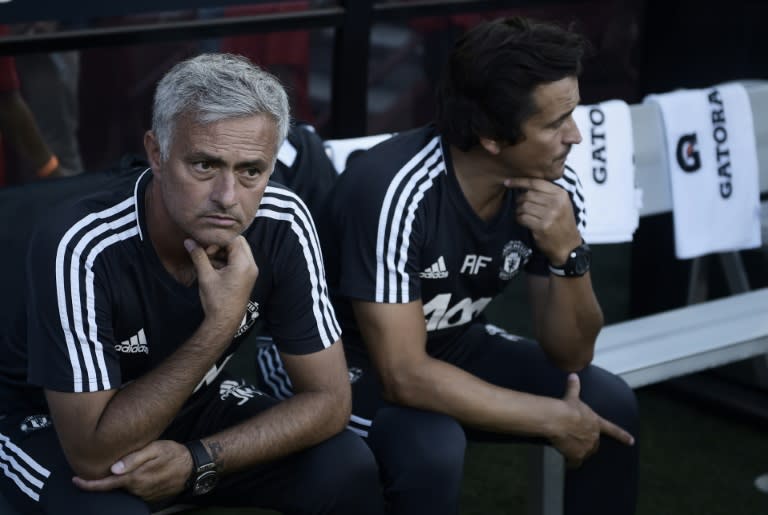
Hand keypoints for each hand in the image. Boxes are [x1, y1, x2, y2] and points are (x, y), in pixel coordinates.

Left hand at [72, 440, 191, 501]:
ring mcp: (144, 495)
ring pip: (124, 489)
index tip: (76, 481)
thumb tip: (113, 469)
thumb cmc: (173, 454)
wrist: (192, 468)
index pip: (106, 485)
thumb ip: (134, 458)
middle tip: (103, 466)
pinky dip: (132, 484)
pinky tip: (139, 474)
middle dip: (106, 479)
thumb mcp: (155, 449)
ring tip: (125, 467)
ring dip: (121, 481)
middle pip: (113, 487)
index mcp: (135, 478)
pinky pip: (135, 492)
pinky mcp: (150, 498)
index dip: (88, 485)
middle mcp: (137, 490)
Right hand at [184, 236, 257, 331]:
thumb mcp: (206, 276)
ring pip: (238, 252)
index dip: (217, 241)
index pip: (233, 239)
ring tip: (209, 262)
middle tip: (208, 254)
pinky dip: (227, 260)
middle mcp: (251, 265)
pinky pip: (239, 261)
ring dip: (223, 253)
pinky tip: (214, 268)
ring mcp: (251, 271)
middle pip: (238, 243)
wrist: (225, 321)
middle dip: (221, 245)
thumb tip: (188, 241)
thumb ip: (198, 256)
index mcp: (244, 263)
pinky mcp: (248, 277)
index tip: (205, 250)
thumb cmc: (216, 300)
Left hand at [503, 177, 581, 264]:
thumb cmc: (562, 223)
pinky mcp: (542, 226)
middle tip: (521, 207)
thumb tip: (523, 184)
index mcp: (561, 194)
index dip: (519, 181)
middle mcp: (556, 203)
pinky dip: (519, 219)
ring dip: (519, 210)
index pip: (536, 183)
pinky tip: (524, 221)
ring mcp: (550, 215)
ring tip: (523, 214)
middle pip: (528, 195)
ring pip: (523, 206)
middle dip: (520, 200)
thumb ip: (547, 193)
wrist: (569, 246)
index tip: (507, 182)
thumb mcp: (561, 204)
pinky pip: (522, 218)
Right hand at [550, 374, 633, 467]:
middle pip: (594, 444)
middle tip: (576, 440)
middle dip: (587, 443)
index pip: (613, 430)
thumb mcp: (572, 396)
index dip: (622, 435)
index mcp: (596, 422)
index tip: (631, 441)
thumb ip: (574, 387)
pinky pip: (575, 462)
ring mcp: (587, 447)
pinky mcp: (578, 455)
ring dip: (578, 452)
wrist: (559, 419)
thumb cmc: (567, 407)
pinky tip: (567, 461)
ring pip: (585, 453)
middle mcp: (595, 436)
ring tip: (568, 448)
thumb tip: (573, 375)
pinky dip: (571, 462)